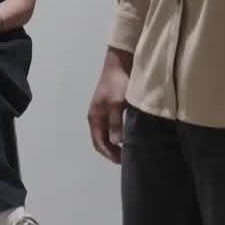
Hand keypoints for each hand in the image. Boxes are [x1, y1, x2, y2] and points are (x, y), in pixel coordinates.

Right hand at [87, 48, 131, 163]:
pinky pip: (113, 126)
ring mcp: (104, 112)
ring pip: (108, 134)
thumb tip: (116, 142)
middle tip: (127, 158)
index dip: (109, 154)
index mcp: (94, 117)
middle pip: (102, 140)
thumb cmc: (117, 83)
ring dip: (116, 144)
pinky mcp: (112, 107)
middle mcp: (97, 117)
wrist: (120, 63)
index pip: (98, 143)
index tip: (122, 161)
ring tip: (129, 149)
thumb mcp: (117, 103)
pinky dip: (119, 134)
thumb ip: (116, 123)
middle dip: (112, 151)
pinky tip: (129, 135)